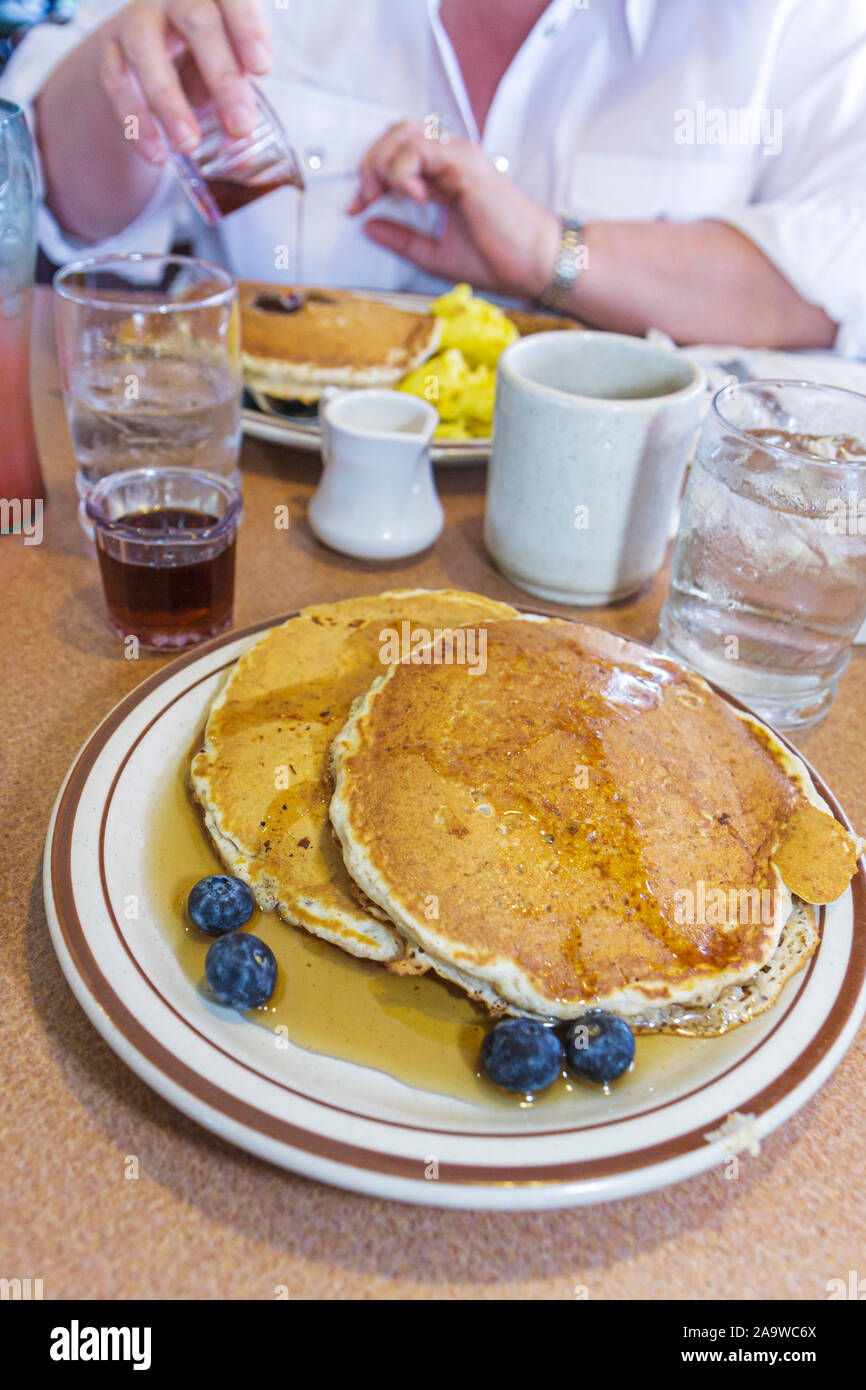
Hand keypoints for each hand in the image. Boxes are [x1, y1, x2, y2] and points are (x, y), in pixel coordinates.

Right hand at [97, 0, 271, 164]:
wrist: (145, 52)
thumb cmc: (204, 56)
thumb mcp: (228, 63)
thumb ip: (239, 88)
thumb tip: (242, 131)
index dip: (247, 28)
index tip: (262, 69)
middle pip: (197, 21)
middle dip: (221, 76)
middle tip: (240, 126)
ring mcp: (137, 19)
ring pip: (145, 48)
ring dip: (168, 100)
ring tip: (188, 144)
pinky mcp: (109, 50)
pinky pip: (116, 81)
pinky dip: (136, 121)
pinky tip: (157, 154)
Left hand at [349, 121, 559, 298]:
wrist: (533, 264)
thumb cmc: (497, 258)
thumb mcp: (433, 254)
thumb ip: (401, 239)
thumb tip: (367, 226)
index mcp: (444, 176)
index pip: (397, 154)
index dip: (369, 175)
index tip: (357, 207)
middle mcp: (451, 159)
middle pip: (395, 133)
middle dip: (370, 162)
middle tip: (366, 197)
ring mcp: (459, 157)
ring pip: (404, 134)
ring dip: (382, 162)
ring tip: (383, 194)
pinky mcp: (466, 163)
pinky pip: (420, 149)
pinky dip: (404, 170)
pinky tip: (411, 197)